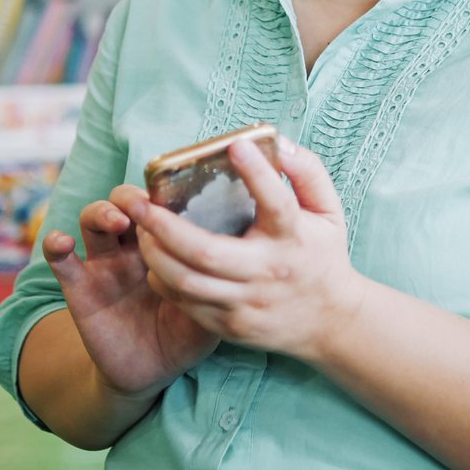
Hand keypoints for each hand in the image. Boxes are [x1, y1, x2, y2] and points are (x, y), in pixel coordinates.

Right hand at [43, 187, 218, 400]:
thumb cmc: (185, 336)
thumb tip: (242, 266)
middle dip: (130, 196)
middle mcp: (134, 247)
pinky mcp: (80, 288)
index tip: (176, 195)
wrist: (150, 373)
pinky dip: (56, 245)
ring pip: (93, 220)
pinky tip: (62, 243)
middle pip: (124, 203)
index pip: (160, 206)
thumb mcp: (209, 313)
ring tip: (115, 222)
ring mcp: (105, 264)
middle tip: (143, 205)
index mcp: (167, 246)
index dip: (164, 195)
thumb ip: (220, 290)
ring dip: (101, 212)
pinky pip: (62, 261)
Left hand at [125, 136, 366, 363]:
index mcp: (293, 238)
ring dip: (155, 255)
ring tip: (141, 230)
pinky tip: (156, 260)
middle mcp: (268, 272)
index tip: (235, 145)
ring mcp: (247, 303)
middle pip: (206, 252)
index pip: (277, 203)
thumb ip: (307, 172)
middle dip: (164, 226)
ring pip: (187, 282)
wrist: (331, 322)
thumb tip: (279, 144)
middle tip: (137, 203)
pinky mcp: (231, 326)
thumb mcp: (328, 210)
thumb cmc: (322, 255)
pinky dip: (164, 280)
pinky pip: (186, 304)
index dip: (257, 173)